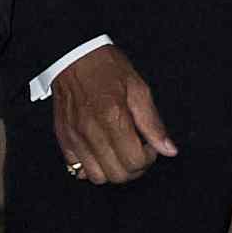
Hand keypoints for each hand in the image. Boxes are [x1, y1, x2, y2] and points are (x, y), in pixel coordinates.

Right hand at [52, 45, 176, 184]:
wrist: (72, 55)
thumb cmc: (105, 67)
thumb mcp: (138, 88)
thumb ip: (152, 123)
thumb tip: (168, 149)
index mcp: (113, 117)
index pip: (135, 161)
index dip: (149, 158)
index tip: (149, 145)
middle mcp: (91, 131)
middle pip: (117, 175)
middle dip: (133, 168)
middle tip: (137, 150)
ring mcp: (74, 137)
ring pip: (97, 177)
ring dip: (112, 170)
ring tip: (118, 152)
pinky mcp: (63, 138)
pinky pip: (76, 168)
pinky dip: (90, 167)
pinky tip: (99, 151)